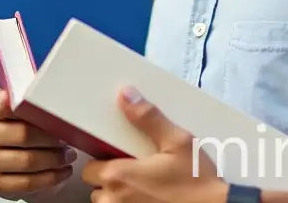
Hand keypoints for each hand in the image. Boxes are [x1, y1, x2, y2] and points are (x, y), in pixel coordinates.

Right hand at [0, 86, 77, 198]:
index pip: (7, 105)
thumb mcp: (21, 102)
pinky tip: (61, 172)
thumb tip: (58, 98)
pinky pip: (27, 183)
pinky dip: (49, 178)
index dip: (34, 110)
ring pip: (27, 161)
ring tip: (68, 155)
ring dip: (54, 160)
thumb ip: (32, 96)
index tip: (54, 114)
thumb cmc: (20, 121)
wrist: (11, 149)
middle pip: (22, 135)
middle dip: (52, 138)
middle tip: (69, 138)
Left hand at [81, 87, 229, 202]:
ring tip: (142, 190)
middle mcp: (115, 201)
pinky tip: (149, 200)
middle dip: (109, 182)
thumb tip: (126, 95)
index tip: (119, 158)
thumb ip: (148, 118)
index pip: (89, 169)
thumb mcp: (177, 141)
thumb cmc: (197, 180)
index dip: (102, 162)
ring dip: (118, 198)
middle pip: (97, 190)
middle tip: (133, 173)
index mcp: (119, 177)